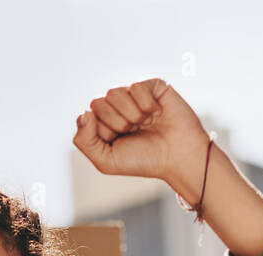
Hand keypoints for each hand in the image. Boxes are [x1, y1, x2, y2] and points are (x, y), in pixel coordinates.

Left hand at [72, 78, 209, 186]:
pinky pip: (136, 87)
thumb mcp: (107, 161)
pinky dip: (147, 105)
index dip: (103, 132)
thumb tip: (84, 112)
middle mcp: (116, 107)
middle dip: (117, 123)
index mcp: (103, 123)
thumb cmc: (144, 160)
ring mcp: (133, 96)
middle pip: (99, 103)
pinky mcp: (151, 86)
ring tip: (146, 124)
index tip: (120, 142)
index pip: (87, 116)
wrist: (178, 157)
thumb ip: (84, 141)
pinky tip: (157, 114)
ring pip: (115, 93)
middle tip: (135, 133)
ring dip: (132, 115)